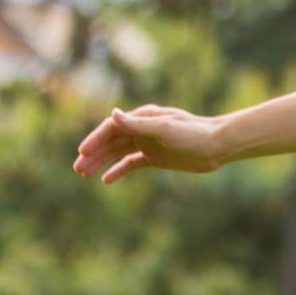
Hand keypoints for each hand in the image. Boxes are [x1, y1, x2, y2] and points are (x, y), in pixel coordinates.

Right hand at [74, 105, 226, 184]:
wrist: (216, 146)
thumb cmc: (193, 134)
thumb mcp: (165, 129)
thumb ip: (139, 125)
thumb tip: (114, 114)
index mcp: (141, 118)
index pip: (111, 128)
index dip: (95, 140)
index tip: (83, 152)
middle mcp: (141, 129)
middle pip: (111, 142)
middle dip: (94, 154)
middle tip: (78, 169)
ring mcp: (147, 144)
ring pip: (118, 153)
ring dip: (102, 163)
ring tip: (85, 174)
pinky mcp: (155, 158)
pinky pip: (132, 164)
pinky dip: (119, 170)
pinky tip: (107, 180)